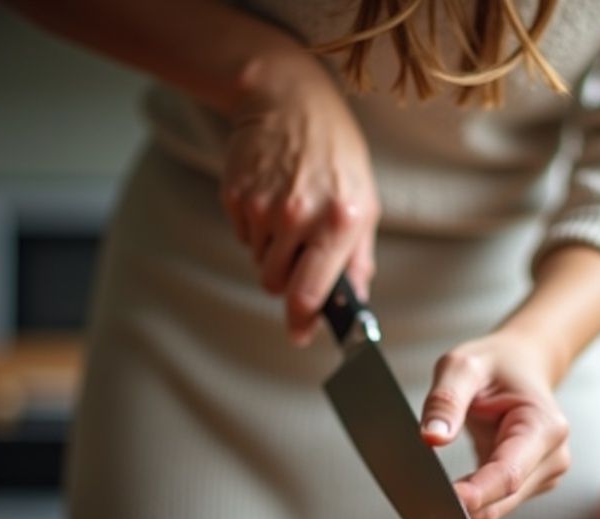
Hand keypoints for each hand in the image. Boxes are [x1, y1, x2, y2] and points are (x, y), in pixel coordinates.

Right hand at [221, 55, 379, 345]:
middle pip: (275, 283)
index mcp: (339, 220)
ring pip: (257, 260)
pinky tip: (271, 196)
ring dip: (271, 249)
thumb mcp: (364, 203)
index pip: (310, 291)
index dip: (302, 321)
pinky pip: (243, 235)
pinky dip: (255, 227)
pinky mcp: (235, 196)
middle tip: (299, 248)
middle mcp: (299, 215)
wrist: (289, 101)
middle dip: (285, 278)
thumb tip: (355, 302)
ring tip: (289, 211)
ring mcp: (262, 206)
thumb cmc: (335, 156)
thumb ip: (358, 258)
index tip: (300, 335)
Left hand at [420, 330, 570, 518]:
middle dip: (463, 503)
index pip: (508, 474)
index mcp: (544, 426)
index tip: (443, 502)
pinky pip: (495, 503)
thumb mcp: (463, 366)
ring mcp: (544, 474)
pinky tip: (451, 487)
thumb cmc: (497, 363)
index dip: (476, 493)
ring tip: (434, 481)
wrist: (522, 364)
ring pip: (497, 507)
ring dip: (465, 504)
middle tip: (418, 495)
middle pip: (503, 497)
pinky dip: (471, 501)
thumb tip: (432, 439)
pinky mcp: (529, 484)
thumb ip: (446, 401)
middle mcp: (552, 456)